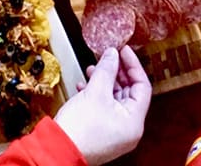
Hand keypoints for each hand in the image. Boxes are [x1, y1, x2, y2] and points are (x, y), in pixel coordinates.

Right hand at [55, 46, 151, 165]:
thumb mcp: (96, 91)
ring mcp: (115, 132)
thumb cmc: (79, 128)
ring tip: (92, 69)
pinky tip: (84, 85)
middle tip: (108, 57)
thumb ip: (107, 69)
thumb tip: (113, 54)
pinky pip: (104, 107)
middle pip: (129, 92)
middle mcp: (128, 129)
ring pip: (114, 98)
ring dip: (104, 81)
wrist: (58, 150)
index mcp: (134, 121)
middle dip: (116, 72)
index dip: (133, 65)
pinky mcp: (101, 132)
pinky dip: (96, 94)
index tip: (123, 50)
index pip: (142, 86)